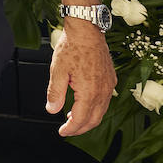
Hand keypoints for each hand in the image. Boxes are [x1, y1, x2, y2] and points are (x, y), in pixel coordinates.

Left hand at [46, 17, 116, 136]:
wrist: (87, 30)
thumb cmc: (72, 47)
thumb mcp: (57, 70)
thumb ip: (55, 93)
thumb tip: (52, 110)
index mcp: (89, 92)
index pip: (80, 119)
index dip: (70, 129)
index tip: (62, 132)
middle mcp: (102, 91)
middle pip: (94, 119)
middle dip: (80, 128)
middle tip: (67, 129)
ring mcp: (109, 85)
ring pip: (101, 111)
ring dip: (88, 118)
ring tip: (73, 117)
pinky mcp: (111, 78)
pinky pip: (106, 100)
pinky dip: (96, 107)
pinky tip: (85, 103)